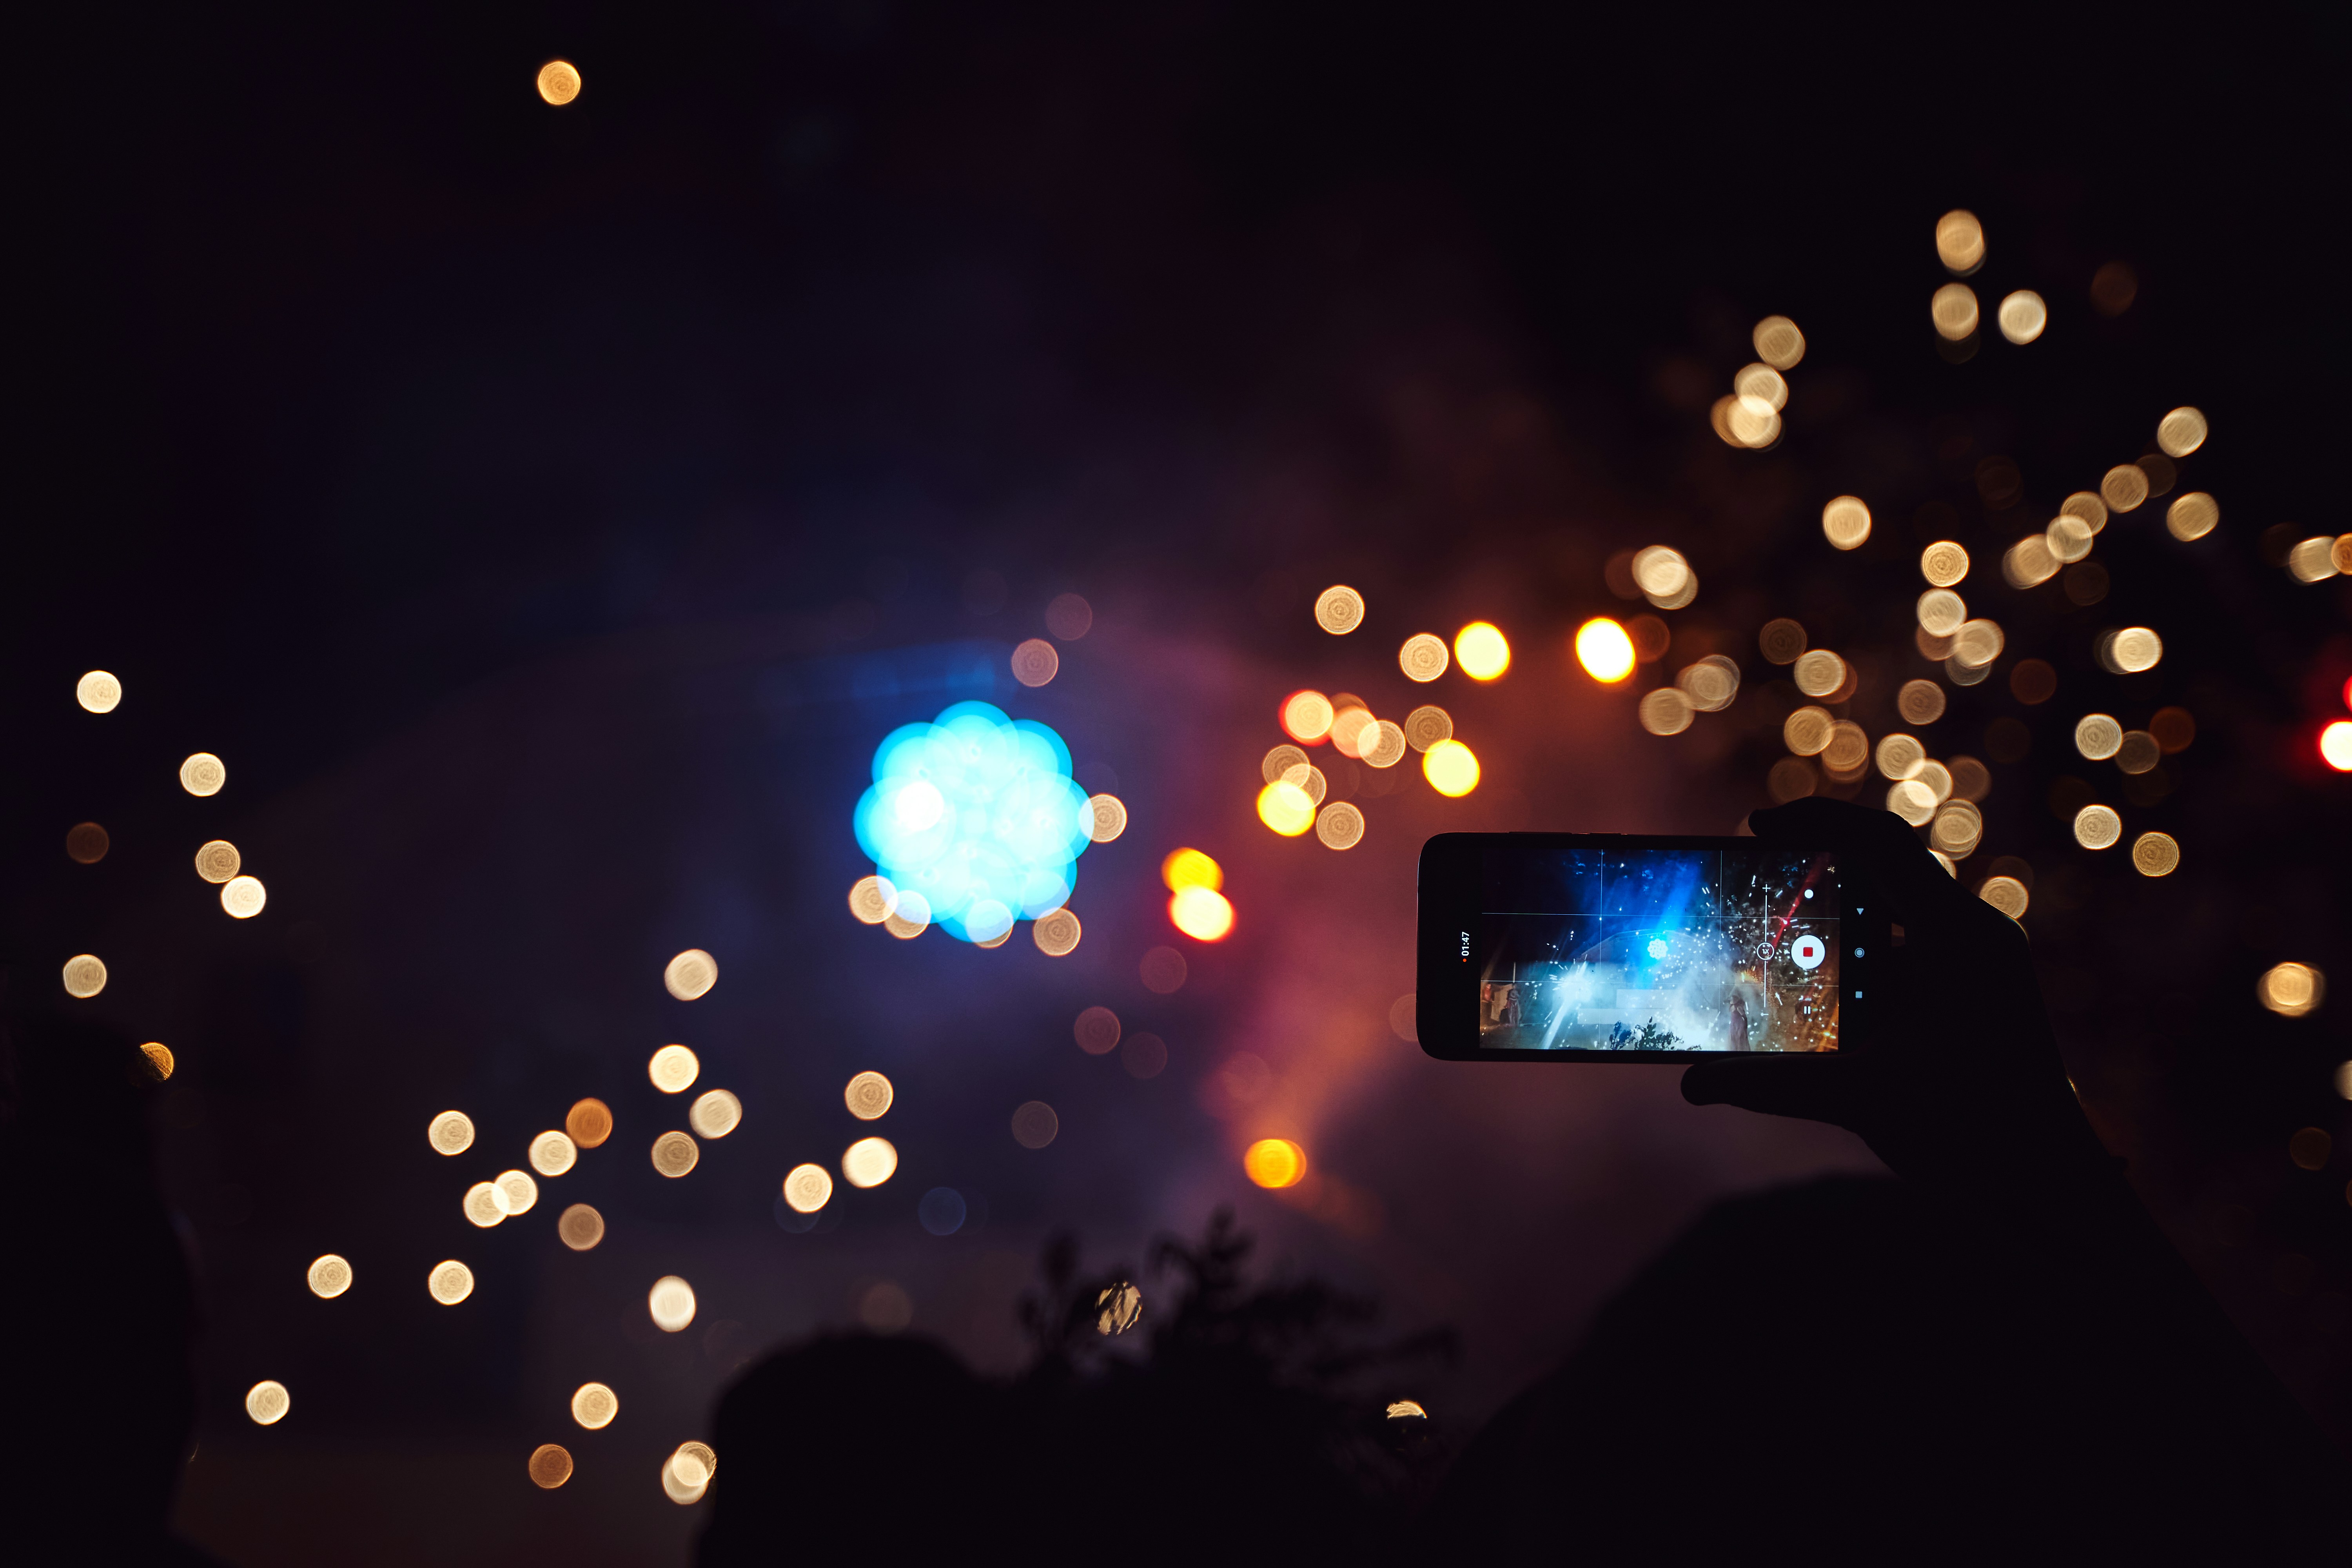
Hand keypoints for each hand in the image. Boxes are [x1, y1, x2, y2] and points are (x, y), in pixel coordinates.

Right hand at [1681, 798, 2108, 1190]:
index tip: (1757, 823)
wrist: (2053, 1186)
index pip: (1882, 843)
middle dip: (1818, 867)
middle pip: (1885, 869)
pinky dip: (1859, 962)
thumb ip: (1772, 1086)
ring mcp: (1976, 964)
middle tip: (1755, 873)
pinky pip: (1907, 954)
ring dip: (1837, 922)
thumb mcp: (1864, 1100)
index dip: (1817, 820)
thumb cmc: (1979, 1137)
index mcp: (1960, 938)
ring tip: (1776, 942)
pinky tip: (1819, 996)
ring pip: (1894, 915)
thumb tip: (1692, 1083)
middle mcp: (1973, 937)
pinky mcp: (1971, 993)